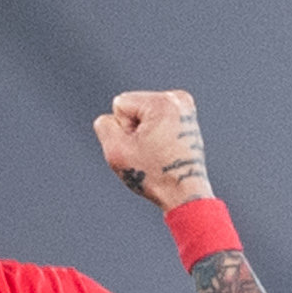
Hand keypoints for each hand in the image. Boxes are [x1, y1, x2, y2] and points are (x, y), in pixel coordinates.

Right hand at [94, 90, 211, 208]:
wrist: (185, 193)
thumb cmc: (154, 175)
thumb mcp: (116, 151)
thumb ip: (104, 125)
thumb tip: (112, 118)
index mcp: (162, 102)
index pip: (120, 105)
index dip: (124, 130)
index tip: (142, 148)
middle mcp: (177, 99)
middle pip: (133, 107)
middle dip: (135, 130)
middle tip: (151, 152)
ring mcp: (185, 108)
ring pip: (144, 114)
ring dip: (145, 133)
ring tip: (160, 152)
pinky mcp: (188, 118)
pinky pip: (157, 120)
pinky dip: (157, 134)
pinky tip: (166, 149)